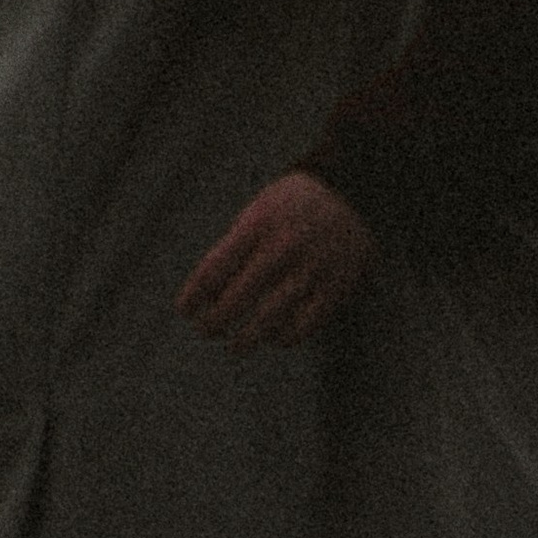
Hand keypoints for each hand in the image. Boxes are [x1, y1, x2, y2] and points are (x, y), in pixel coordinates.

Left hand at [178, 171, 374, 353]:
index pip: (214, 269)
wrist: (354, 191)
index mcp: (258, 224)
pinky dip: (285, 337)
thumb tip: (207, 296)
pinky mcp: (337, 287)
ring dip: (245, 339)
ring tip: (234, 346)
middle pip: (237, 299)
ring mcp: (311, 269)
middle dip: (215, 322)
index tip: (184, 311)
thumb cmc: (292, 206)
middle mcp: (283, 247)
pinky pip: (305, 325)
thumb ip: (235, 247)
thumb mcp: (259, 210)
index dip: (194, 296)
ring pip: (269, 319)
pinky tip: (275, 338)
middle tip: (206, 331)